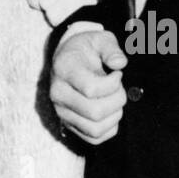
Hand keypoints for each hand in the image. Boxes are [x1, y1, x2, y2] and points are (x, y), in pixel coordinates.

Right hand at [50, 29, 127, 143]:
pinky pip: (95, 138)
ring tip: (115, 99)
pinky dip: (110, 127)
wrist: (68, 59)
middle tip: (119, 87)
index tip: (117, 73)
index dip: (113, 83)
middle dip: (117, 100)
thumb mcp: (100, 39)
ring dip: (115, 115)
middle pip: (95, 112)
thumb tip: (120, 63)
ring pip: (95, 129)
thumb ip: (111, 48)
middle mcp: (58, 94)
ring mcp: (62, 112)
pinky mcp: (69, 125)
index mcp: (64, 69)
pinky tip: (111, 111)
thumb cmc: (87, 49)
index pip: (91, 89)